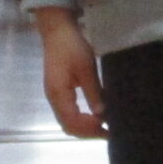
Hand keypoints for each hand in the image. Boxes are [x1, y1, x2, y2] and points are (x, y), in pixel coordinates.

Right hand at [36, 8, 107, 138]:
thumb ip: (93, 91)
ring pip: (67, 121)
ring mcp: (55, 96)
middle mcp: (54, 99)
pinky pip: (68, 113)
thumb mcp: (86, 67)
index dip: (89, 129)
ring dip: (84, 127)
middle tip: (108, 132)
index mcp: (58, 94)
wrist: (57, 31)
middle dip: (87, 132)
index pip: (72, 122)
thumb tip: (101, 114)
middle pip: (68, 126)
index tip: (107, 129)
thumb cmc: (71, 46)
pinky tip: (94, 116)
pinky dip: (80, 119)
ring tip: (103, 126)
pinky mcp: (58, 92)